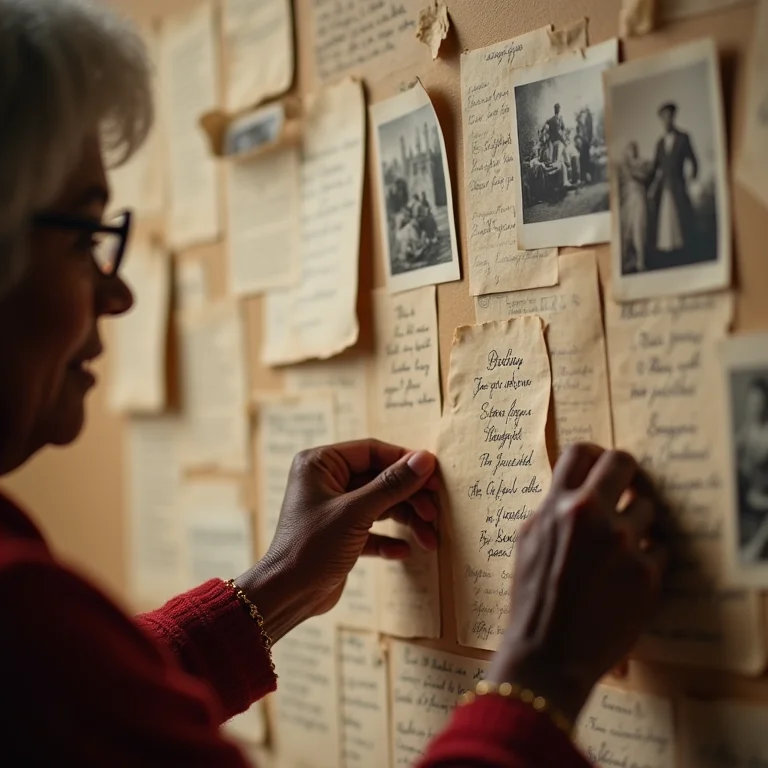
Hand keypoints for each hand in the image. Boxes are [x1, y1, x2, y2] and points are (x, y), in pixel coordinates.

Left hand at [236, 440, 438, 640]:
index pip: (372, 451)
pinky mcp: (340, 534)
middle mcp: (326, 481)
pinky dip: (389, 539)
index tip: (435, 475)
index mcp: (320, 463)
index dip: (405, 462)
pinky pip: (372, 529)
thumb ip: (393, 484)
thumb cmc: (312, 546)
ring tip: (430, 539)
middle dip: (410, 497)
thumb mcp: (356, 512)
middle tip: (435, 513)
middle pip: (380, 478)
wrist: (288, 596)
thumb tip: (425, 459)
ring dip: (406, 521)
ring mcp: (334, 508)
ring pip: (380, 504)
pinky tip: (404, 552)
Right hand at [487, 443, 667, 723]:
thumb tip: (575, 488)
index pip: (581, 452)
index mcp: (557, 506)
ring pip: (650, 507)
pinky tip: (632, 573)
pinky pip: (662, 548)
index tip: (601, 466)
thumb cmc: (532, 599)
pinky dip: (650, 557)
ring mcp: (623, 543)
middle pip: (623, 462)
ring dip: (640, 520)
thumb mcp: (528, 541)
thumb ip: (553, 509)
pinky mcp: (648, 574)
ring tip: (627, 543)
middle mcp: (591, 516)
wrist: (547, 653)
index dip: (594, 454)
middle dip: (628, 472)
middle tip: (628, 487)